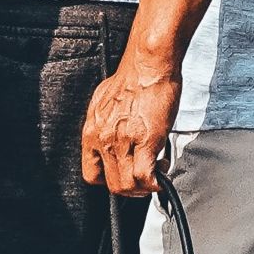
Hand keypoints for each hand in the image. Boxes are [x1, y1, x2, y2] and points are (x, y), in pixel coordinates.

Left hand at [79, 63, 181, 194]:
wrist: (147, 65)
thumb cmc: (133, 78)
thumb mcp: (105, 103)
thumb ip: (107, 125)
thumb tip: (116, 135)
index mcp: (92, 132)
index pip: (91, 174)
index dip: (109, 180)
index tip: (123, 175)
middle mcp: (103, 140)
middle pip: (111, 185)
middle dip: (131, 188)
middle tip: (145, 178)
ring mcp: (123, 143)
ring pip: (128, 186)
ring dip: (144, 187)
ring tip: (155, 172)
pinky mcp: (145, 142)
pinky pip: (145, 176)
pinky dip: (156, 182)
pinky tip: (162, 173)